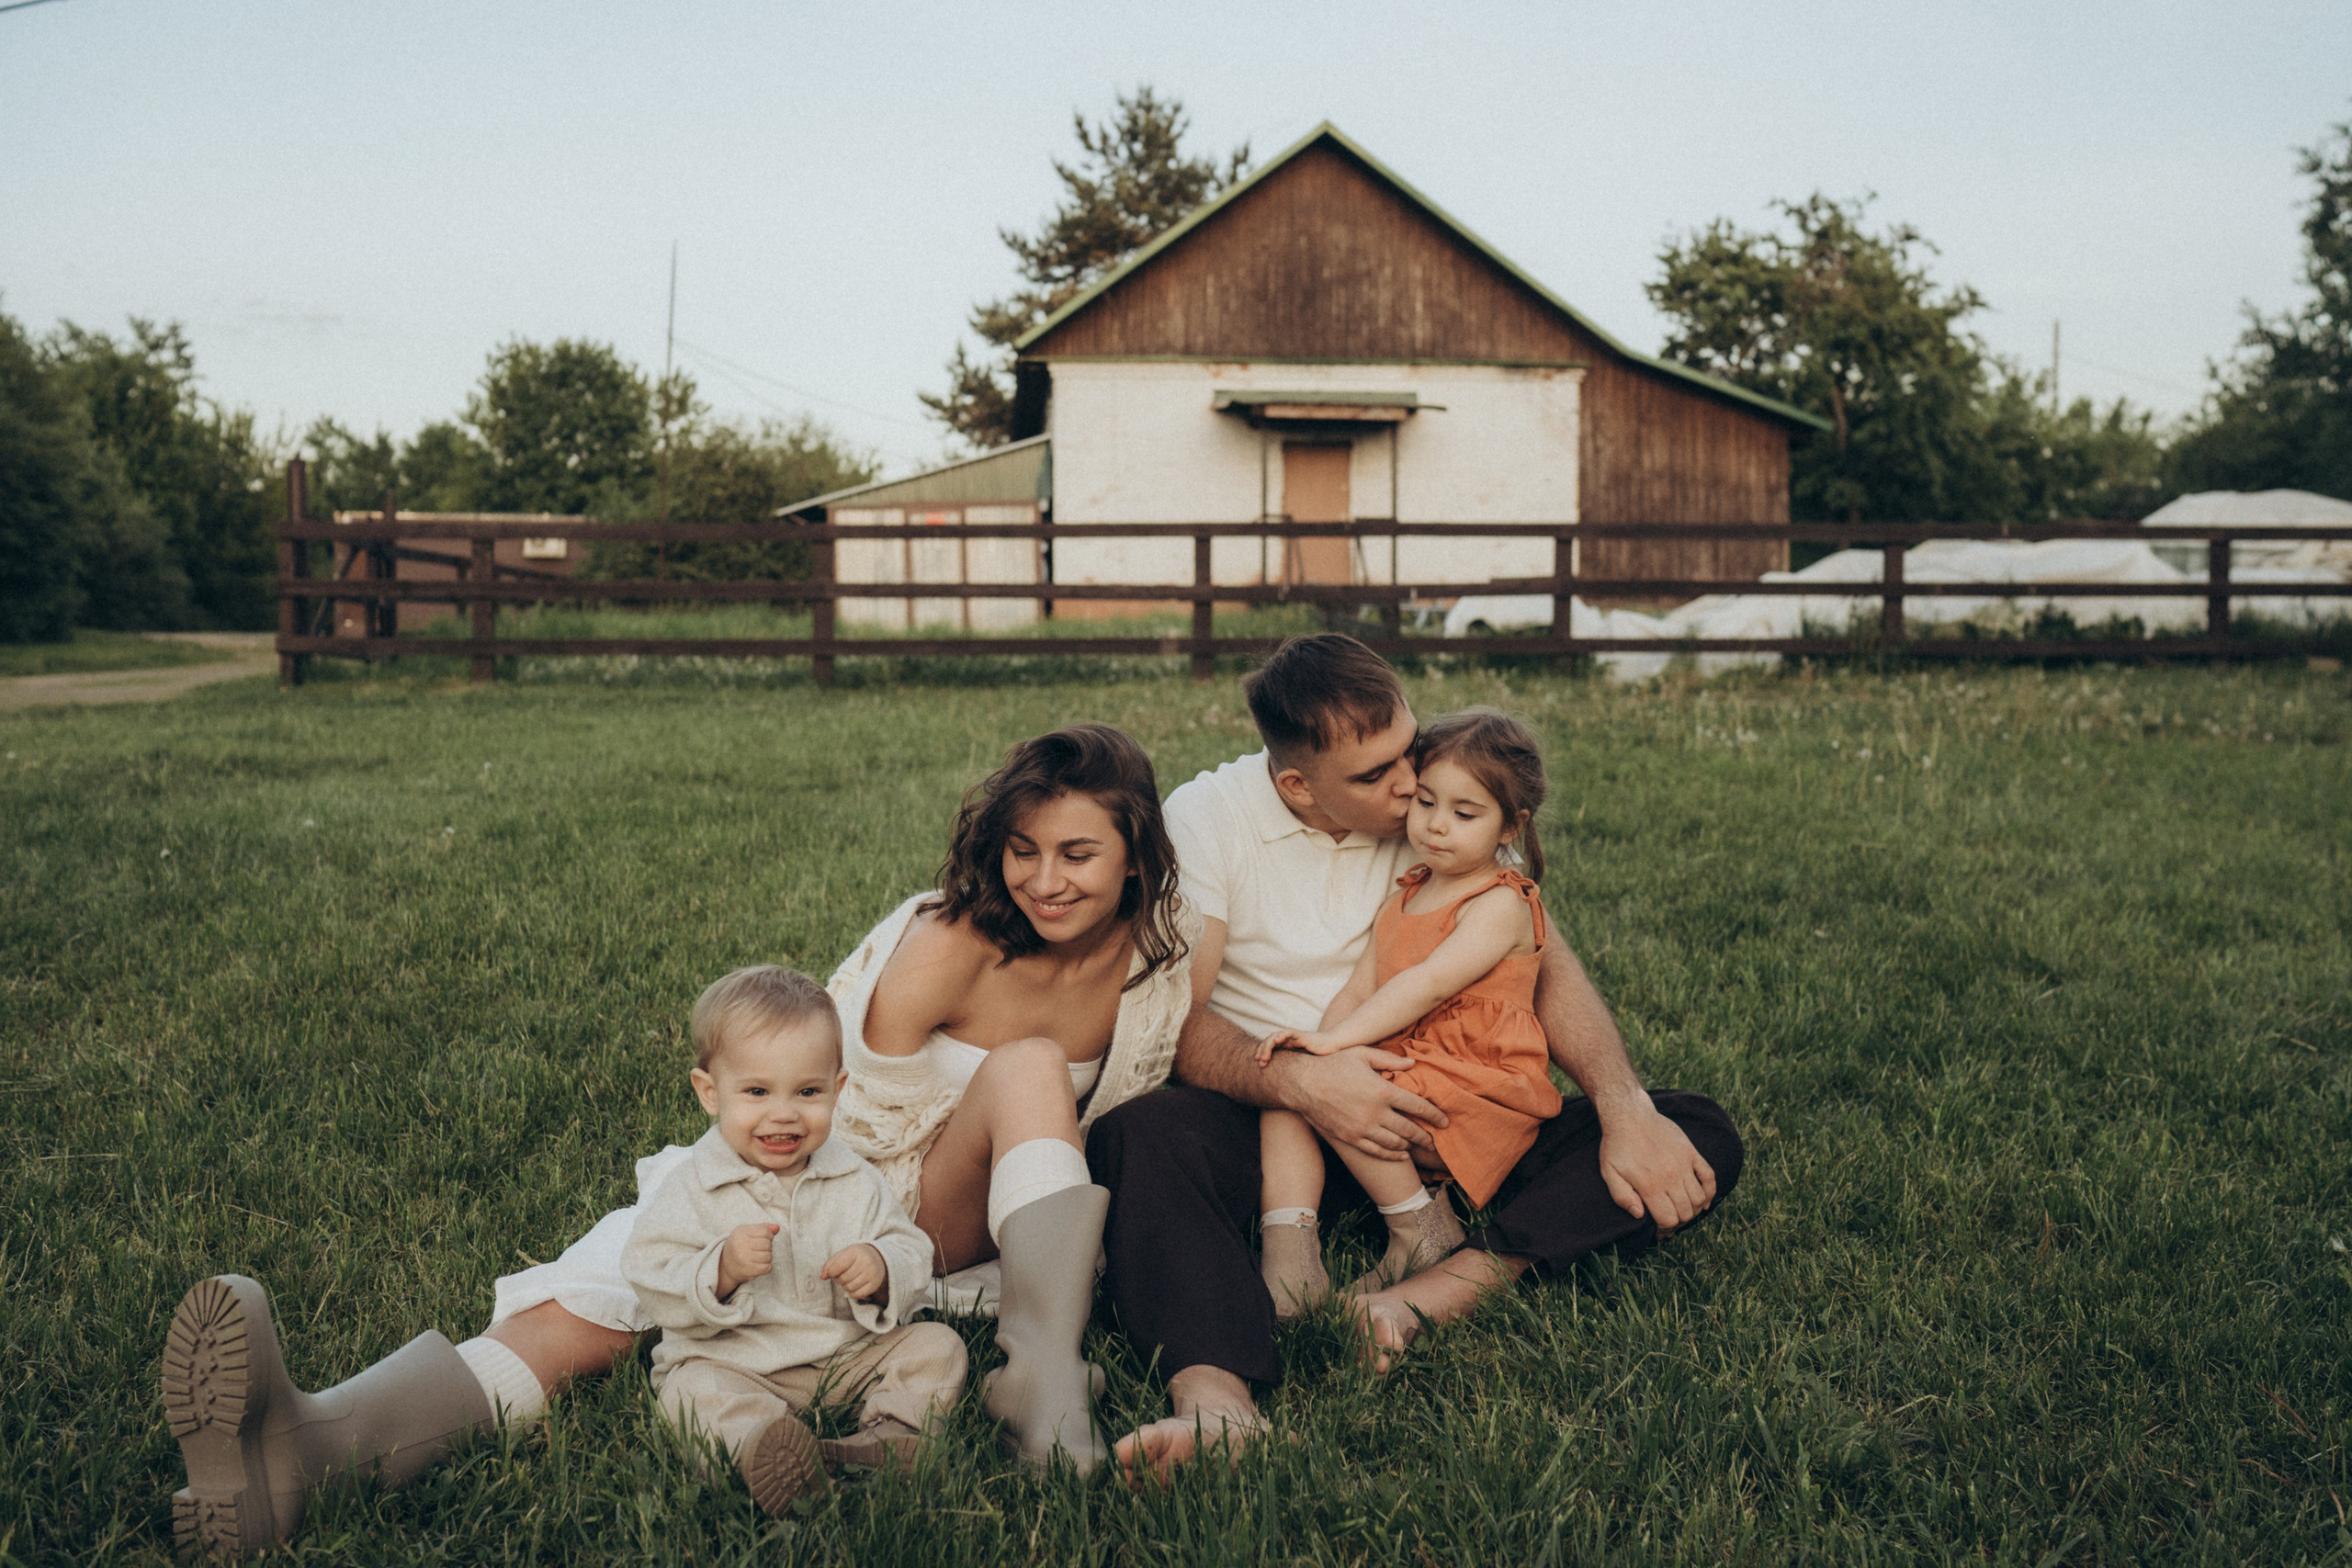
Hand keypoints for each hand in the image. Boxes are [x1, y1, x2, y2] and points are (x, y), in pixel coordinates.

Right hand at [717, 1222, 777, 1300]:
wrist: (724, 1264)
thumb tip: (777, 1227)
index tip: (763, 1239)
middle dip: (768, 1246)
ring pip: (768, 1256)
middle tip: (759, 1249)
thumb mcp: (747, 1232)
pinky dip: (767, 1267)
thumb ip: (763, 1228)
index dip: (768, 1235)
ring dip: (767, 1257)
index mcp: (740, 1233)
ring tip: (759, 1257)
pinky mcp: (747, 1271)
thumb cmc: (739, 1245)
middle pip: (768, 1244)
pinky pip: (767, 1268)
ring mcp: (743, 1259)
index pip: (765, 1231)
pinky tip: (759, 1265)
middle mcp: (740, 1245)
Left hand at [821, 1243, 888, 1301]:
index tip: (832, 1272)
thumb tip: (822, 1277)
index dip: (831, 1272)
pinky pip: (858, 1295)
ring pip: (850, 1288)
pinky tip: (855, 1286)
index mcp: (856, 1252)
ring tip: (849, 1279)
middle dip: (839, 1279)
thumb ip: (830, 1264)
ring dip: (845, 1286)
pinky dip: (853, 1293)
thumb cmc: (856, 1256)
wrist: (878, 1257)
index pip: (837, 1267)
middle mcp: (866, 1262)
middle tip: (842, 1275)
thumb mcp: (843, 1254)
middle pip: (843, 1279)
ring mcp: (872, 1274)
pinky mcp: (875, 1284)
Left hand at [1255, 1028, 1338, 1064]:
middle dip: (1262, 1050)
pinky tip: (1276, 1040)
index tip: (1258, 1062)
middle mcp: (1288, 1039)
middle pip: (1270, 1040)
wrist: (1331, 1047)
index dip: (1262, 1051)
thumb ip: (1291, 1064)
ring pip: (1276, 1036)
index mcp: (1287, 1044)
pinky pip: (1289, 1032)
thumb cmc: (1317, 1054)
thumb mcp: (1300, 1062)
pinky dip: (1282, 1035)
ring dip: (1268, 1045)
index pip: (1270, 1045)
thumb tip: (1282, 1078)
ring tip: (1264, 1056)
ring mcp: (1294, 1036)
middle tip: (1259, 1062)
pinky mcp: (1302, 1036)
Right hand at [1273, 1048, 1446, 1162]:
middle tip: (1435, 1138)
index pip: (1417, 1106)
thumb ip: (1389, 1060)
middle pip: (1409, 1130)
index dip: (1434, 1115)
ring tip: (1419, 1144)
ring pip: (1395, 1143)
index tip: (1445, 1120)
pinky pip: (1377, 1151)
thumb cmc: (1333, 1064)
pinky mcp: (1351, 1139)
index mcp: (1382, 1090)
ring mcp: (1363, 1128)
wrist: (1302, 1083)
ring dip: (1410, 1145)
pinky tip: (1401, 1154)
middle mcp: (1375, 1113)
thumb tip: (1413, 1064)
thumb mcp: (1362, 1054)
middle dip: (1426, 1135)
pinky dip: (1392, 1155)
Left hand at [1596, 1098, 1716, 1235]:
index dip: (1665, 1229)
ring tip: (1682, 1209)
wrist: (1629, 1115)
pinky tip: (1705, 1201)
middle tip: (1670, 1219)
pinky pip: (1709, 1177)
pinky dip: (1711, 1192)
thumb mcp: (1609, 1173)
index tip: (1660, 1229)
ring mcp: (1683, 1164)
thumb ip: (1623, 1197)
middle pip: (1685, 1212)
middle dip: (1679, 1221)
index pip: (1668, 1219)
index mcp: (1650, 1185)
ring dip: (1694, 1209)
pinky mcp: (1691, 1153)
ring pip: (1699, 1198)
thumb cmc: (1617, 1145)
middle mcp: (1670, 1177)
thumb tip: (1640, 1215)